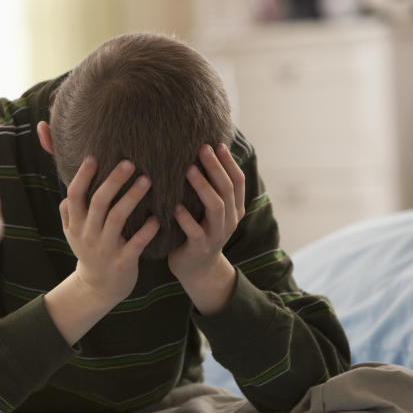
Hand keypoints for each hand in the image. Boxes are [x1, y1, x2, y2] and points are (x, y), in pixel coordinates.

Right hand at [60, 157, 159, 307]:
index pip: (75, 195)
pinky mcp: (123, 261)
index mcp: (75, 224)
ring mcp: (105, 248)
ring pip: (117, 218)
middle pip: (98, 202)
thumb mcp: (71, 234)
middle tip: (129, 162)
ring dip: (132, 198)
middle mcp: (88, 234)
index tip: (94, 157)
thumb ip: (68, 212)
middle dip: (113, 181)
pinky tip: (158, 217)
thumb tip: (68, 190)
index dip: (83, 176)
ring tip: (147, 180)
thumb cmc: (89, 253)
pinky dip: (147, 229)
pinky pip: (136, 242)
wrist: (98, 288)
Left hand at [167, 143, 245, 313]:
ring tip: (189, 170)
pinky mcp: (201, 247)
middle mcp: (230, 220)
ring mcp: (217, 234)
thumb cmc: (198, 231)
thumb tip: (202, 155)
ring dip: (203, 187)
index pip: (237, 181)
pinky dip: (186, 218)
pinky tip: (175, 206)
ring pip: (216, 207)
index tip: (217, 143)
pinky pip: (195, 231)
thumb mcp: (209, 210)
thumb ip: (210, 189)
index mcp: (234, 208)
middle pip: (227, 189)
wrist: (197, 269)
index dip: (229, 162)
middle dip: (216, 167)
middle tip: (202, 148)